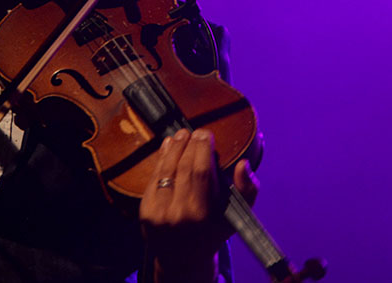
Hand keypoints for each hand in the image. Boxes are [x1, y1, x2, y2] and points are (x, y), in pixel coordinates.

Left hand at [139, 128, 258, 282]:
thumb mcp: (235, 216)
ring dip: (173, 148)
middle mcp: (178, 214)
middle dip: (189, 145)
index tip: (206, 134)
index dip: (202, 149)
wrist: (183, 259)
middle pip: (183, 168)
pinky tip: (168, 146)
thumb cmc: (213, 233)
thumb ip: (247, 190)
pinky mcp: (145, 211)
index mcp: (201, 215)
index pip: (201, 172)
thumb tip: (244, 165)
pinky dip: (161, 159)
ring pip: (166, 170)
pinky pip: (153, 178)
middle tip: (196, 132)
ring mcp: (158, 213)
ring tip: (182, 135)